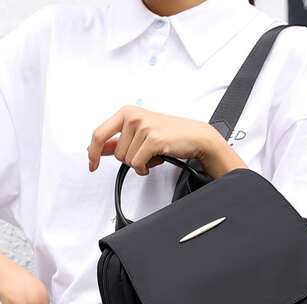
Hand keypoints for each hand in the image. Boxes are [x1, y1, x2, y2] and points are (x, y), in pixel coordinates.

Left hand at [88, 105, 246, 178]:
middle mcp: (132, 116)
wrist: (195, 136)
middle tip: (145, 153)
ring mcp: (143, 127)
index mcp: (126, 112)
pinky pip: (138, 164)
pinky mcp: (153, 139)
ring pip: (127, 160)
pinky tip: (156, 159)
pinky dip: (145, 168)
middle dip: (130, 159)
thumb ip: (116, 140)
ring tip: (153, 154)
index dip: (93, 152)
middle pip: (116, 153)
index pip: (99, 134)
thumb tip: (97, 148)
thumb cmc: (169, 134)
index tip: (91, 164)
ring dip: (141, 163)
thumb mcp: (139, 134)